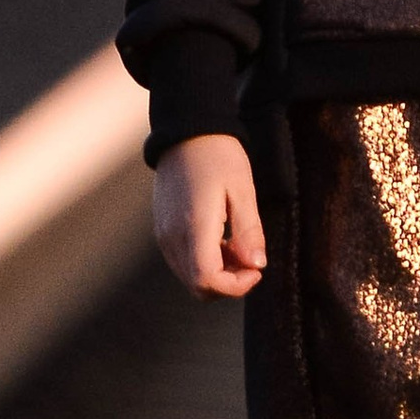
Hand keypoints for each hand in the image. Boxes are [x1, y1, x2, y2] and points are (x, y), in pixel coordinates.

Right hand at [153, 133, 266, 300]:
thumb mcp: (242, 190)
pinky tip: (222, 240)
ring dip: (217, 274)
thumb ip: (249, 231)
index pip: (207, 280)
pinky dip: (205, 263)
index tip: (256, 269)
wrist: (187, 132)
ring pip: (190, 278)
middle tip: (250, 259)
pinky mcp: (162, 230)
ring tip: (238, 246)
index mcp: (194, 227)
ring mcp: (164, 235)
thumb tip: (257, 265)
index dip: (235, 286)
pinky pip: (183, 262)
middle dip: (228, 283)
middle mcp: (173, 237)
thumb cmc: (218, 156)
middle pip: (197, 287)